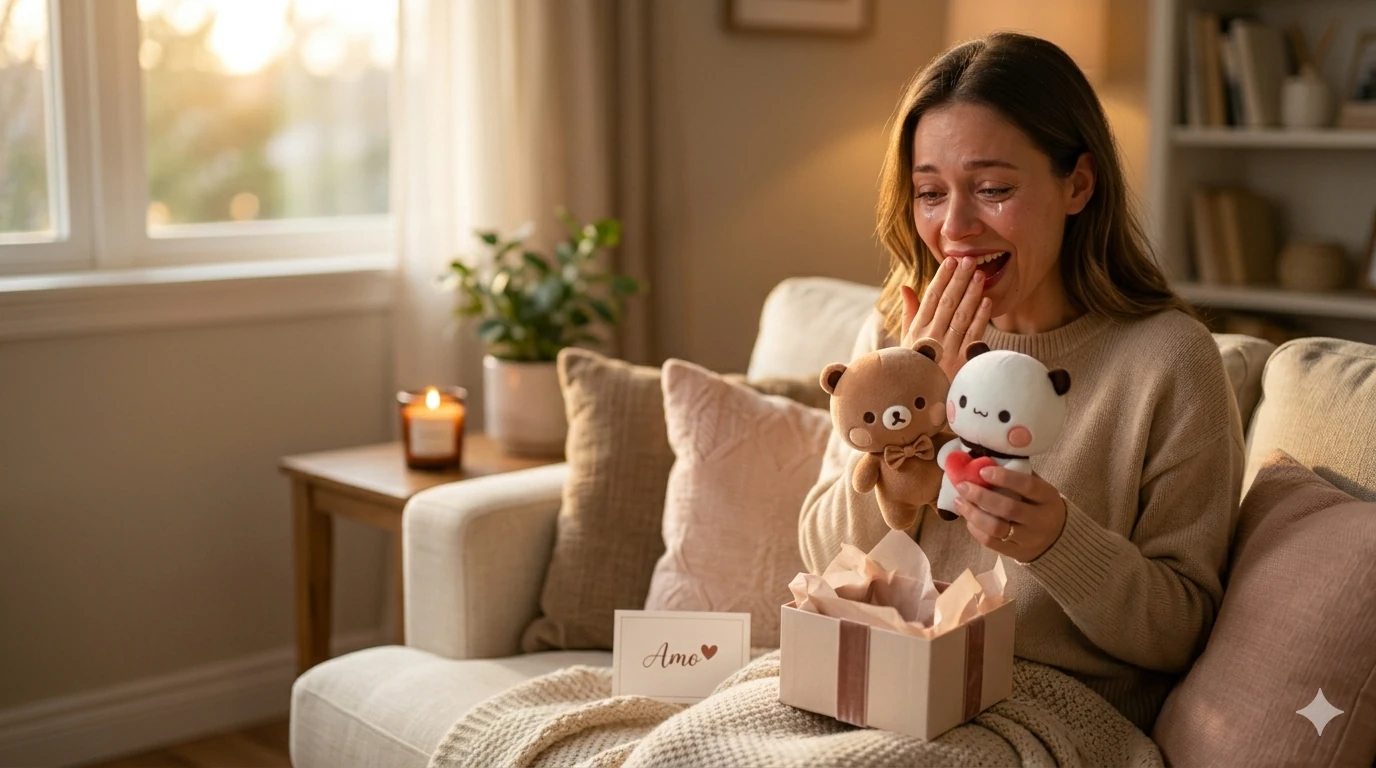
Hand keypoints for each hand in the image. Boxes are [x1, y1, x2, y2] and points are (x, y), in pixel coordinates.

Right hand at [901, 256, 992, 382]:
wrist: (917, 404)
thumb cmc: (915, 367)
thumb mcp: (906, 342)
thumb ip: (909, 313)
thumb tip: (906, 287)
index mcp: (916, 331)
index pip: (930, 299)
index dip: (941, 279)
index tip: (949, 261)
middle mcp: (930, 339)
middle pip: (947, 303)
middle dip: (958, 280)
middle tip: (968, 260)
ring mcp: (947, 351)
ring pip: (961, 316)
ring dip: (970, 293)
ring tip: (978, 274)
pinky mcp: (962, 363)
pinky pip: (973, 335)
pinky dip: (980, 317)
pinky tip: (986, 301)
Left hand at [953, 464, 1065, 562]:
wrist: (1058, 539)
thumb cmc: (1041, 505)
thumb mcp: (1040, 489)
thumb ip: (1019, 475)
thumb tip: (985, 459)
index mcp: (1048, 498)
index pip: (1028, 486)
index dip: (1004, 477)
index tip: (983, 470)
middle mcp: (1040, 520)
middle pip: (1008, 508)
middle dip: (981, 496)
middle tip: (962, 485)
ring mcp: (1028, 539)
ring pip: (996, 528)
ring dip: (973, 513)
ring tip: (959, 501)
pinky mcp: (1016, 553)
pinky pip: (991, 542)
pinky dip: (976, 529)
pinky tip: (967, 518)